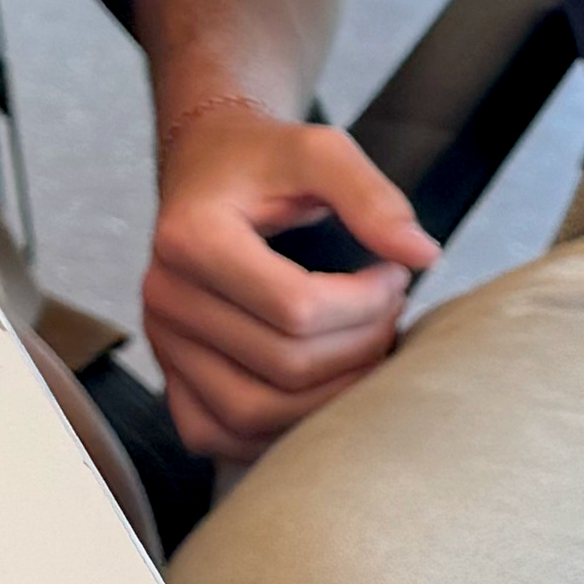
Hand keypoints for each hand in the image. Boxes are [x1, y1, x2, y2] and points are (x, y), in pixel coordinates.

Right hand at [141, 100, 442, 457]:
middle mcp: (164, 297)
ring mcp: (162, 343)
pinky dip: (275, 433)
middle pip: (284, 366)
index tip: (394, 273)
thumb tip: (421, 255)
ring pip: (254, 414)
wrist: (207, 168)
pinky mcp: (170, 376)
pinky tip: (319, 391)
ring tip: (362, 351)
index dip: (368, 303)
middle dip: (359, 348)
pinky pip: (217, 435)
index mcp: (189, 238)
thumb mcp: (318, 149)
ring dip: (329, 398)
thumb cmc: (263, 161)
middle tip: (389, 313)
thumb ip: (370, 195)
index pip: (296, 308)